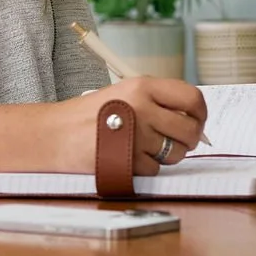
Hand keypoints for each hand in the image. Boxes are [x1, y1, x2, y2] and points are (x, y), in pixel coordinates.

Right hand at [75, 77, 207, 174]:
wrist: (54, 134)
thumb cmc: (91, 116)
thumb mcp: (125, 94)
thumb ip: (159, 103)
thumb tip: (196, 122)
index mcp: (143, 85)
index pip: (193, 98)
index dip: (201, 114)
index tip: (197, 123)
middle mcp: (142, 106)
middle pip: (189, 130)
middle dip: (186, 141)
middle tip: (173, 143)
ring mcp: (134, 133)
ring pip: (175, 153)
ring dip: (164, 156)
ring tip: (141, 148)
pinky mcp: (126, 159)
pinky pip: (154, 169)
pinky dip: (144, 168)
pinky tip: (125, 157)